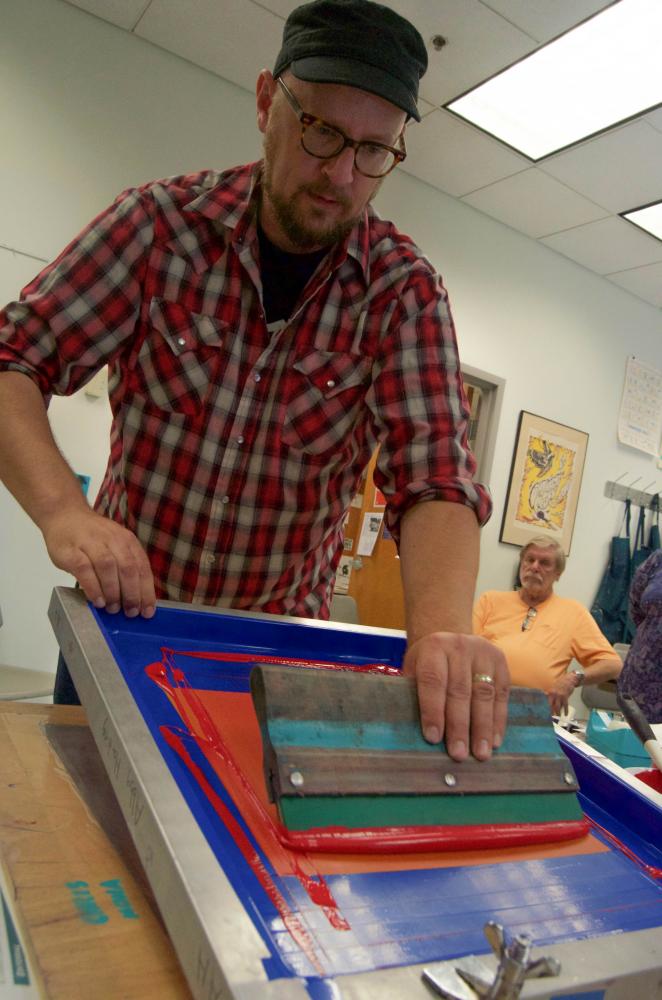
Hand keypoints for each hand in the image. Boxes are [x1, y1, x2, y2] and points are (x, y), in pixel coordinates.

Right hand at [42, 507, 155, 617]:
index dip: (146, 590)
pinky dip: (93, 587)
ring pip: (108, 567)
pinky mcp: (71, 550)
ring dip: (113, 591)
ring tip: (113, 608)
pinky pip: (84, 569)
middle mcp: (112, 539)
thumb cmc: (92, 537)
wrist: (64, 516)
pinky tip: (98, 600)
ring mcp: (91, 543)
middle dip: (132, 593)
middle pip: (128, 567)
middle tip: (131, 612)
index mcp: (127, 540)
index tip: (148, 611)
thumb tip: (136, 599)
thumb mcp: (115, 546)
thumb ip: (125, 567)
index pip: (142, 567)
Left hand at [402, 633, 509, 761]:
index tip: (433, 738)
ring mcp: (483, 652)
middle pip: (460, 691)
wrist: (452, 636)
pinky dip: (498, 720)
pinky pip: (502, 695)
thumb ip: (415, 693)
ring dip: (482, 727)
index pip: (433, 681)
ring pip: (484, 694)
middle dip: (459, 726)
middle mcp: (459, 646)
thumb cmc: (429, 662)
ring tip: (480, 753)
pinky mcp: (501, 662)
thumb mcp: (414, 668)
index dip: (433, 711)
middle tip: (458, 754)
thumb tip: (413, 732)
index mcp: (434, 647)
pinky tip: (494, 741)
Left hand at [547, 675, 576, 716]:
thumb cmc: (561, 683)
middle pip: (551, 705)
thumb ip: (549, 692)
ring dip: (558, 712)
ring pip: (558, 706)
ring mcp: (559, 695)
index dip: (545, 707)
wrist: (569, 679)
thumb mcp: (553, 687)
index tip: (545, 712)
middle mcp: (553, 694)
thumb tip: (544, 696)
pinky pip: (565, 705)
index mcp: (550, 692)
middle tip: (550, 717)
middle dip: (550, 711)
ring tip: (557, 717)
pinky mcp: (565, 696)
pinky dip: (566, 710)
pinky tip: (566, 714)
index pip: (546, 701)